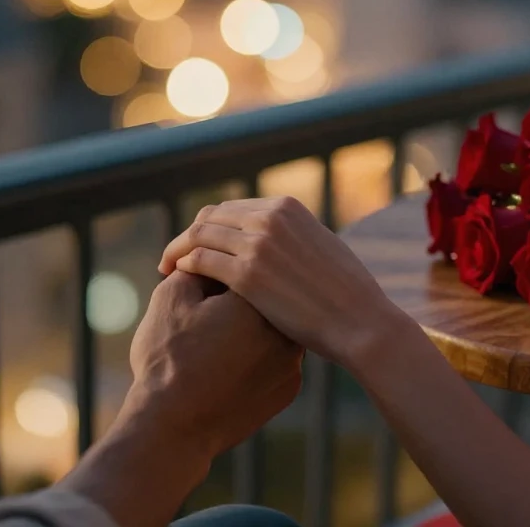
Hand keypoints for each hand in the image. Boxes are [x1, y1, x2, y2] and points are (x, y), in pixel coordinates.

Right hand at [123, 271, 302, 461]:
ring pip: (274, 327)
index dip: (217, 272)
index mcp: (258, 294)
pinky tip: (230, 365)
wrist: (172, 428)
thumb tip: (212, 252)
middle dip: (239, 297)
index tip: (200, 288)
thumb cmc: (167, 358)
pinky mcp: (290, 388)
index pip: (246, 263)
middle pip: (266, 295)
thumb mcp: (172, 296)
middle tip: (206, 315)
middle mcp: (286, 324)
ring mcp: (293, 360)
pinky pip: (277, 359)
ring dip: (253, 326)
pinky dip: (258, 357)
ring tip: (216, 341)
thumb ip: (198, 262)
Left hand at [158, 196, 411, 369]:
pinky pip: (200, 261)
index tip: (196, 244)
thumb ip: (294, 238)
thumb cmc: (347, 294)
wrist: (361, 321)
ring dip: (177, 250)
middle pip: (209, 217)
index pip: (231, 208)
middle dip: (188, 235)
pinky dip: (184, 265)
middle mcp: (269, 218)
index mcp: (286, 207)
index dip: (208, 226)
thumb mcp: (322, 247)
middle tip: (174, 257)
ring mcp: (256, 244)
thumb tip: (278, 243)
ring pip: (198, 236)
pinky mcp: (247, 274)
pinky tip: (178, 278)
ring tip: (168, 268)